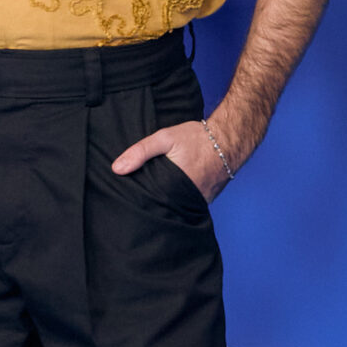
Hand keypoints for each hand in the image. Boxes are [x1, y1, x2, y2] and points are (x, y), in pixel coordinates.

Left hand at [111, 117, 234, 200]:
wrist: (229, 139)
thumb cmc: (196, 138)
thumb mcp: (165, 138)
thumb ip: (140, 152)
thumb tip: (117, 168)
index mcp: (174, 185)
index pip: (150, 202)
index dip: (138, 202)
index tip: (127, 202)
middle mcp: (188, 198)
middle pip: (163, 208)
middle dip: (151, 205)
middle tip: (136, 203)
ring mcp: (199, 201)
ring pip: (176, 209)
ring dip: (166, 205)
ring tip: (152, 200)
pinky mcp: (206, 201)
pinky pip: (189, 206)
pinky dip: (180, 202)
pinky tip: (170, 196)